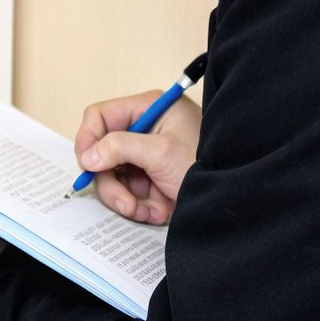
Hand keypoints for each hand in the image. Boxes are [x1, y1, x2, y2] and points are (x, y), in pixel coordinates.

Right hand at [73, 90, 200, 224]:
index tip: (86, 165)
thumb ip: (121, 148)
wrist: (233, 197)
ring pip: (113, 177)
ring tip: (145, 210)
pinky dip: (139, 206)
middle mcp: (144, 131)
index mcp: (148, 109)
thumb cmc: (208, 163)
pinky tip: (159, 210)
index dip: (88, 139)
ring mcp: (146, 157)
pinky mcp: (151, 180)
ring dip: (126, 199)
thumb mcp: (162, 153)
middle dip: (111, 181)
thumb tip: (88, 156)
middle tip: (123, 202)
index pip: (101, 116)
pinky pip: (128, 193)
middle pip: (103, 152)